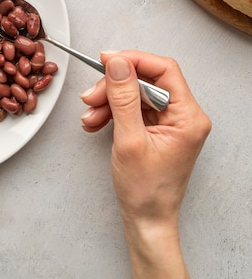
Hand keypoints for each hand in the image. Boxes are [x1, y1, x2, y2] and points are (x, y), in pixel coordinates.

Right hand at [79, 51, 210, 278]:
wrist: (146, 219)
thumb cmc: (145, 190)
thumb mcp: (129, 140)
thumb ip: (123, 98)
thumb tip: (118, 64)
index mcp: (188, 117)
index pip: (164, 70)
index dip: (133, 60)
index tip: (106, 60)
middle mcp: (184, 115)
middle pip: (146, 81)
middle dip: (114, 87)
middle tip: (91, 98)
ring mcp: (170, 122)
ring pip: (135, 93)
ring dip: (108, 100)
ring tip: (90, 117)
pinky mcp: (156, 128)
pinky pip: (132, 107)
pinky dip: (111, 111)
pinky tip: (96, 122)